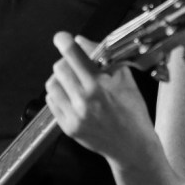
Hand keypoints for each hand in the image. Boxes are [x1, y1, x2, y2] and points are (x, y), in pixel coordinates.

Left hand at [45, 31, 155, 165]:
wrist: (132, 147)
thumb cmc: (132, 111)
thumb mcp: (124, 79)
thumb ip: (103, 58)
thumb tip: (80, 41)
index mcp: (99, 86)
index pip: (73, 56)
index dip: (64, 42)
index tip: (61, 37)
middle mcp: (83, 101)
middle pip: (59, 68)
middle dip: (67, 62)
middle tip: (76, 66)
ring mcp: (74, 116)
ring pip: (52, 85)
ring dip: (60, 79)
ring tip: (74, 83)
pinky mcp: (67, 128)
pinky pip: (51, 102)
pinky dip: (58, 95)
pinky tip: (72, 97)